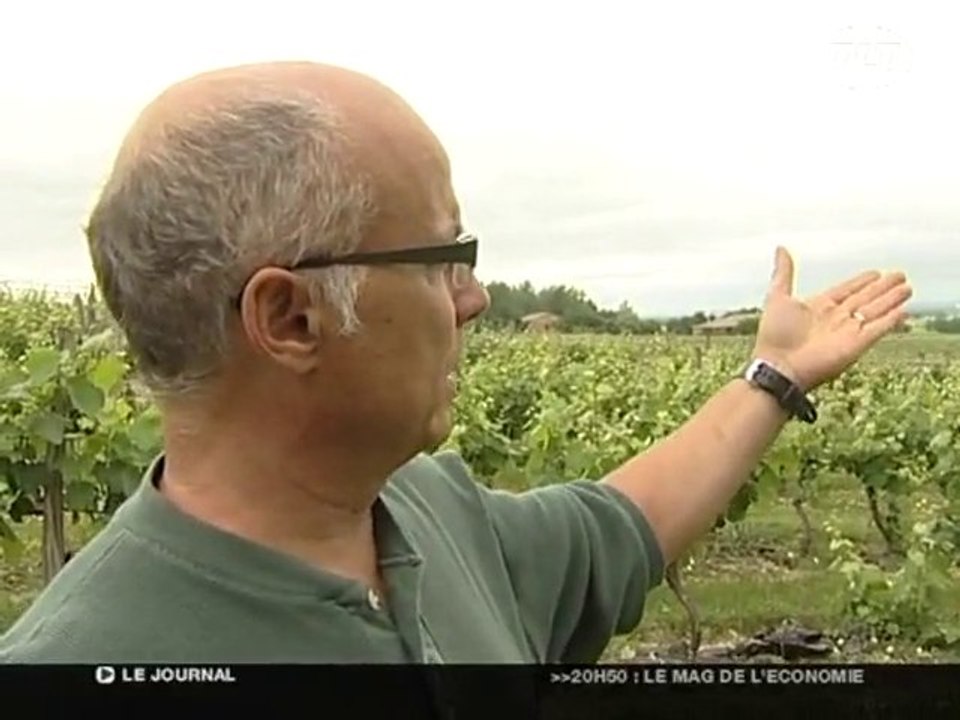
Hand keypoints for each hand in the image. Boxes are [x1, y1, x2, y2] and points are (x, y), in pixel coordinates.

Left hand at [751, 247, 911, 391]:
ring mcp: (848, 331)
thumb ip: (783, 273)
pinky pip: (879, 328)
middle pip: (865, 298)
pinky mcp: (858, 344)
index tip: (875, 273)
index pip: (846, 290)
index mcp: (819, 307)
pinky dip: (892, 320)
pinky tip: (905, 311)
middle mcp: (836, 318)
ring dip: (891, 299)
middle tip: (899, 275)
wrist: (779, 366)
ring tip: (907, 288)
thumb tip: (781, 248)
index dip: (861, 281)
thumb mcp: (777, 297)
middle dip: (883, 288)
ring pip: (876, 310)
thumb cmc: (774, 335)